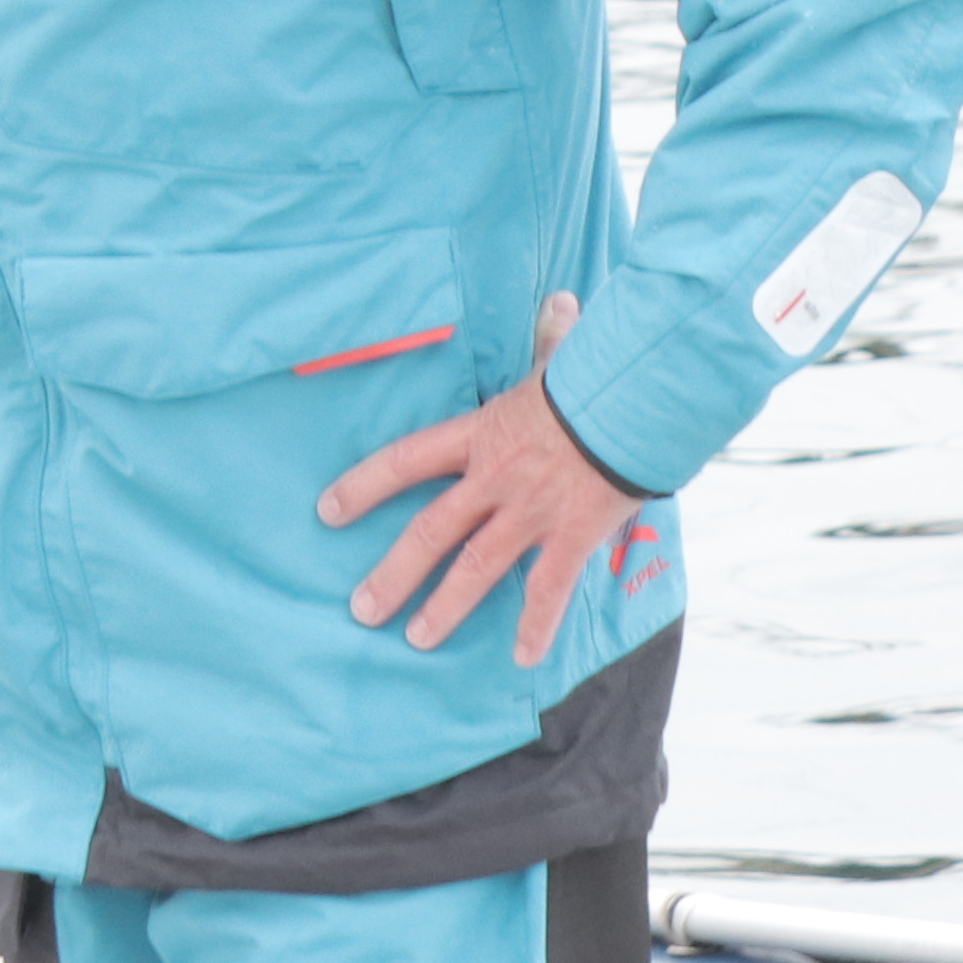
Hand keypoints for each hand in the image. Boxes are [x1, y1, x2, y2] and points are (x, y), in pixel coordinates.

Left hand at [318, 295, 639, 665]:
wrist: (635, 405)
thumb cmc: (598, 377)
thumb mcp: (562, 358)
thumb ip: (553, 338)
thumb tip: (562, 303)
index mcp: (479, 435)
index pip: (404, 461)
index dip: (362, 487)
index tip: (327, 511)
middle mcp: (493, 480)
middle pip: (429, 531)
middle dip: (392, 574)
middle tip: (361, 610)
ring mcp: (529, 513)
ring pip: (474, 569)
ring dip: (444, 608)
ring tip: (416, 639)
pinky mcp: (570, 537)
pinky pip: (547, 592)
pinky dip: (536, 627)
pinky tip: (523, 659)